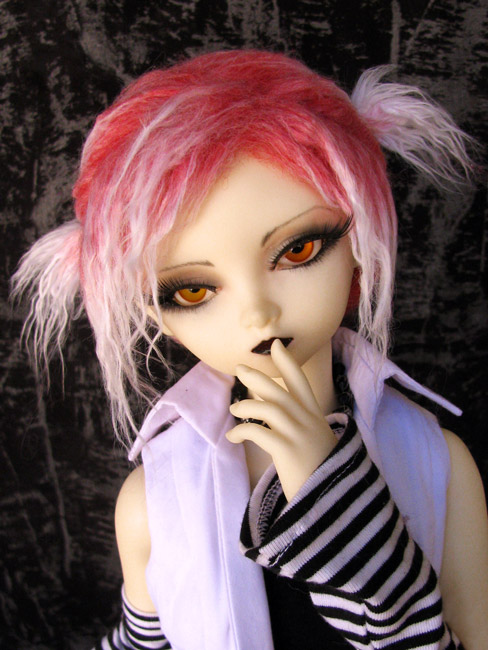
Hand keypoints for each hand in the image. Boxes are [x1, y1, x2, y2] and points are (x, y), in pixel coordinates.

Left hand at [227, 339, 337, 500]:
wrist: (335, 503)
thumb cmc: (323, 476)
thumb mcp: (318, 445)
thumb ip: (303, 428)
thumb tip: (277, 416)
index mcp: (316, 419)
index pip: (301, 384)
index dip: (288, 363)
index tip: (276, 346)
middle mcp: (309, 423)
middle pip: (281, 391)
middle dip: (258, 377)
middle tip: (239, 368)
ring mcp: (300, 436)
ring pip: (270, 408)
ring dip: (247, 406)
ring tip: (233, 409)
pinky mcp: (288, 452)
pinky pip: (259, 432)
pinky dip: (242, 431)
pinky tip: (233, 436)